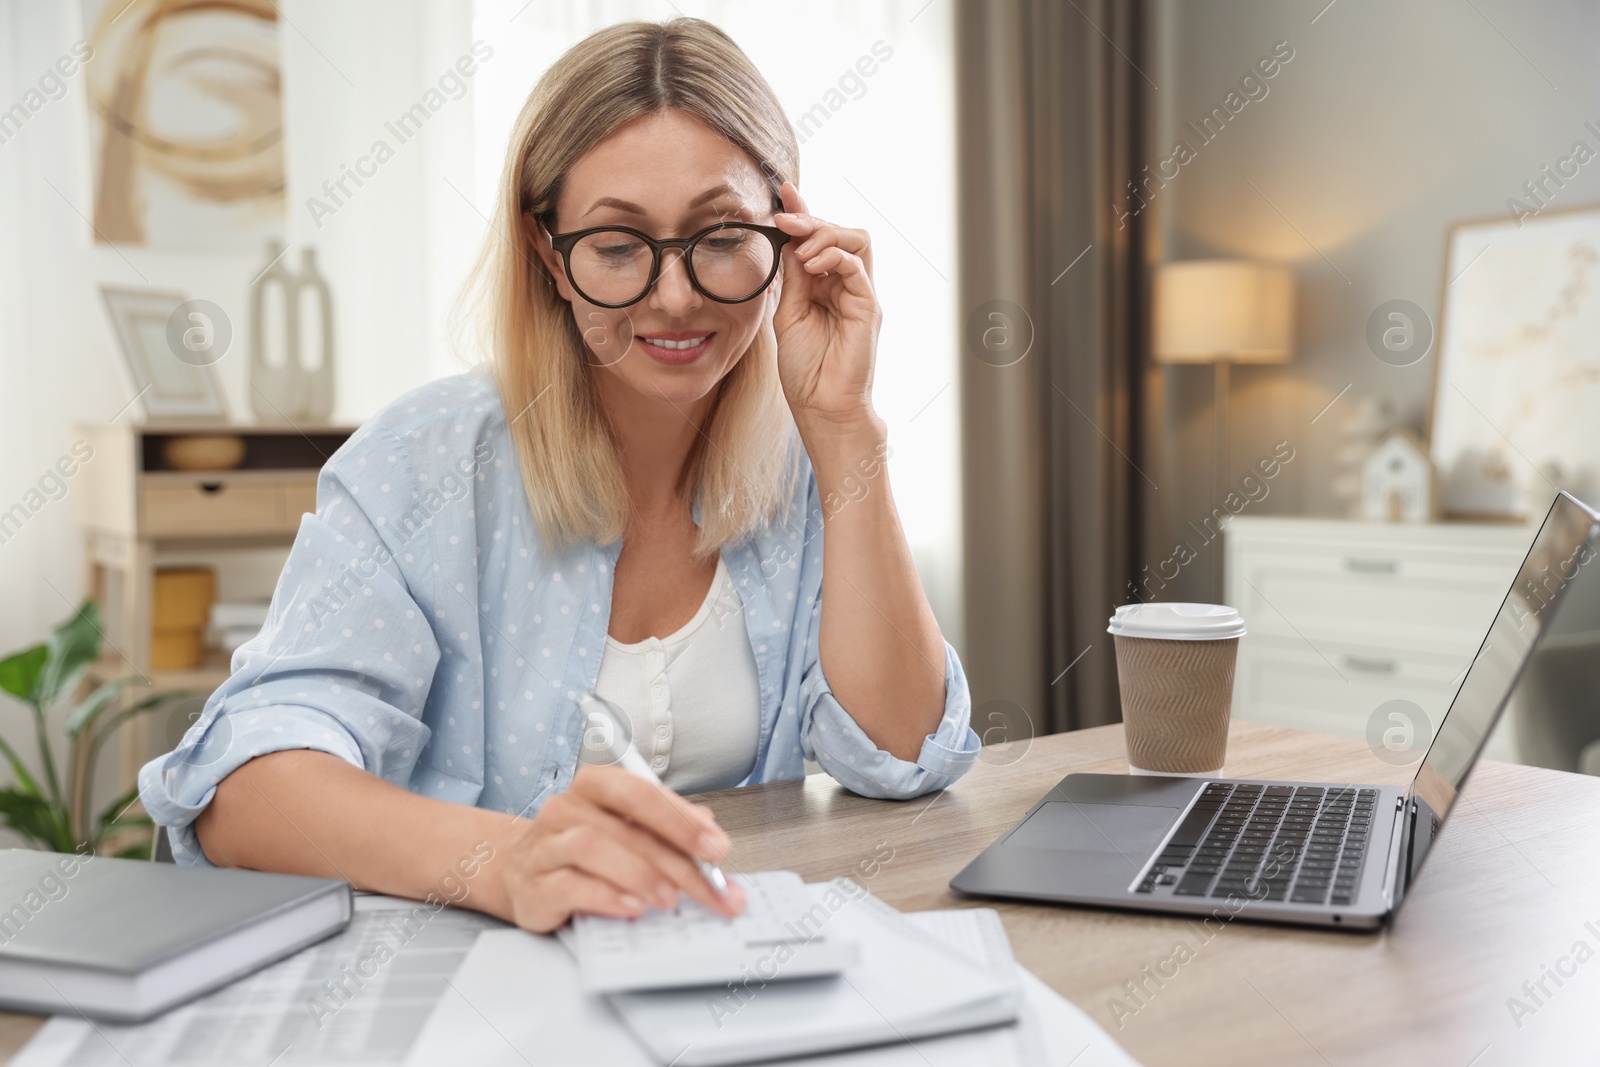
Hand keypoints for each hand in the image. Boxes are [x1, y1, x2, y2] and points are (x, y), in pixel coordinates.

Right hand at [495, 764, 746, 932]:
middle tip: (711, 885)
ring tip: (670, 898)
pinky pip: (569, 885)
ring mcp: (546, 845)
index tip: (716, 846)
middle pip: (627, 827)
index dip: (682, 819)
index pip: (642, 793)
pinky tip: (632, 906)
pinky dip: (606, 896)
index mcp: (596, 786)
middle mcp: (567, 808)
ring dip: (640, 874)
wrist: (518, 873)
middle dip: (677, 859)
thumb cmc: (581, 851)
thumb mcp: (626, 831)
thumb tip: (710, 835)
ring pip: (593, 847)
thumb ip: (666, 831)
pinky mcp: (535, 885)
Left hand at [772, 181, 882, 434]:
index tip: (783, 194)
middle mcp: (848, 286)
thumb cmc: (806, 369)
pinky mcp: (869, 307)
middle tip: (783, 218)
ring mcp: (861, 295)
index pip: (820, 240)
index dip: (804, 214)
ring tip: (800, 247)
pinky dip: (834, 257)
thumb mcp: (788, 315)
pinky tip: (811, 265)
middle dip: (811, 219)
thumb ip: (791, 280)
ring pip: (856, 240)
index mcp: (826, 286)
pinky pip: (858, 267)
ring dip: (825, 234)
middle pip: (842, 232)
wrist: (821, 407)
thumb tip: (787, 242)